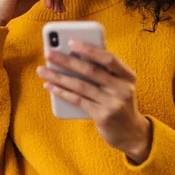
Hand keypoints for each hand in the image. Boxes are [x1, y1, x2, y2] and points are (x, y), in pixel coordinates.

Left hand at [37, 41, 152, 163]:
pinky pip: (78, 101)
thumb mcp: (119, 84)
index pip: (108, 58)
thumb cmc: (119, 102)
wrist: (131, 133)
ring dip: (59, 77)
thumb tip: (77, 53)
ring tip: (43, 70)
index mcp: (128, 76)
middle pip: (91, 71)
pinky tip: (50, 87)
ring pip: (81, 86)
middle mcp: (122, 89)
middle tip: (49, 54)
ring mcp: (113, 103)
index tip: (70, 42)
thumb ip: (105, 70)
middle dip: (67, 61)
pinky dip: (62, 92)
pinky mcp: (102, 116)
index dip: (89, 49)